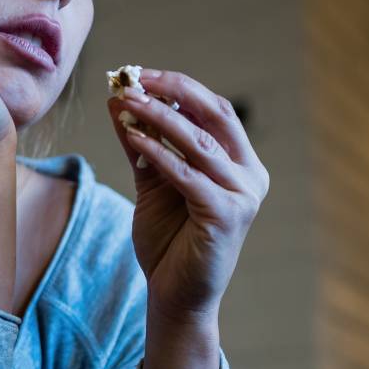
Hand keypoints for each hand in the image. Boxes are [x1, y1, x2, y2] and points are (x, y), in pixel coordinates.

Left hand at [107, 69, 269, 321]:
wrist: (175, 294)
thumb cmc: (168, 239)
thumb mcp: (152, 182)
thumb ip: (141, 142)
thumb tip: (118, 100)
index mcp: (239, 162)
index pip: (214, 110)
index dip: (179, 88)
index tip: (141, 74)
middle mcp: (249, 174)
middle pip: (215, 115)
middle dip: (174, 91)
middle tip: (136, 78)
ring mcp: (243, 195)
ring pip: (199, 142)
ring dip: (159, 118)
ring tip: (127, 102)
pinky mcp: (227, 215)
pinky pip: (188, 175)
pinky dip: (159, 154)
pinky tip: (133, 139)